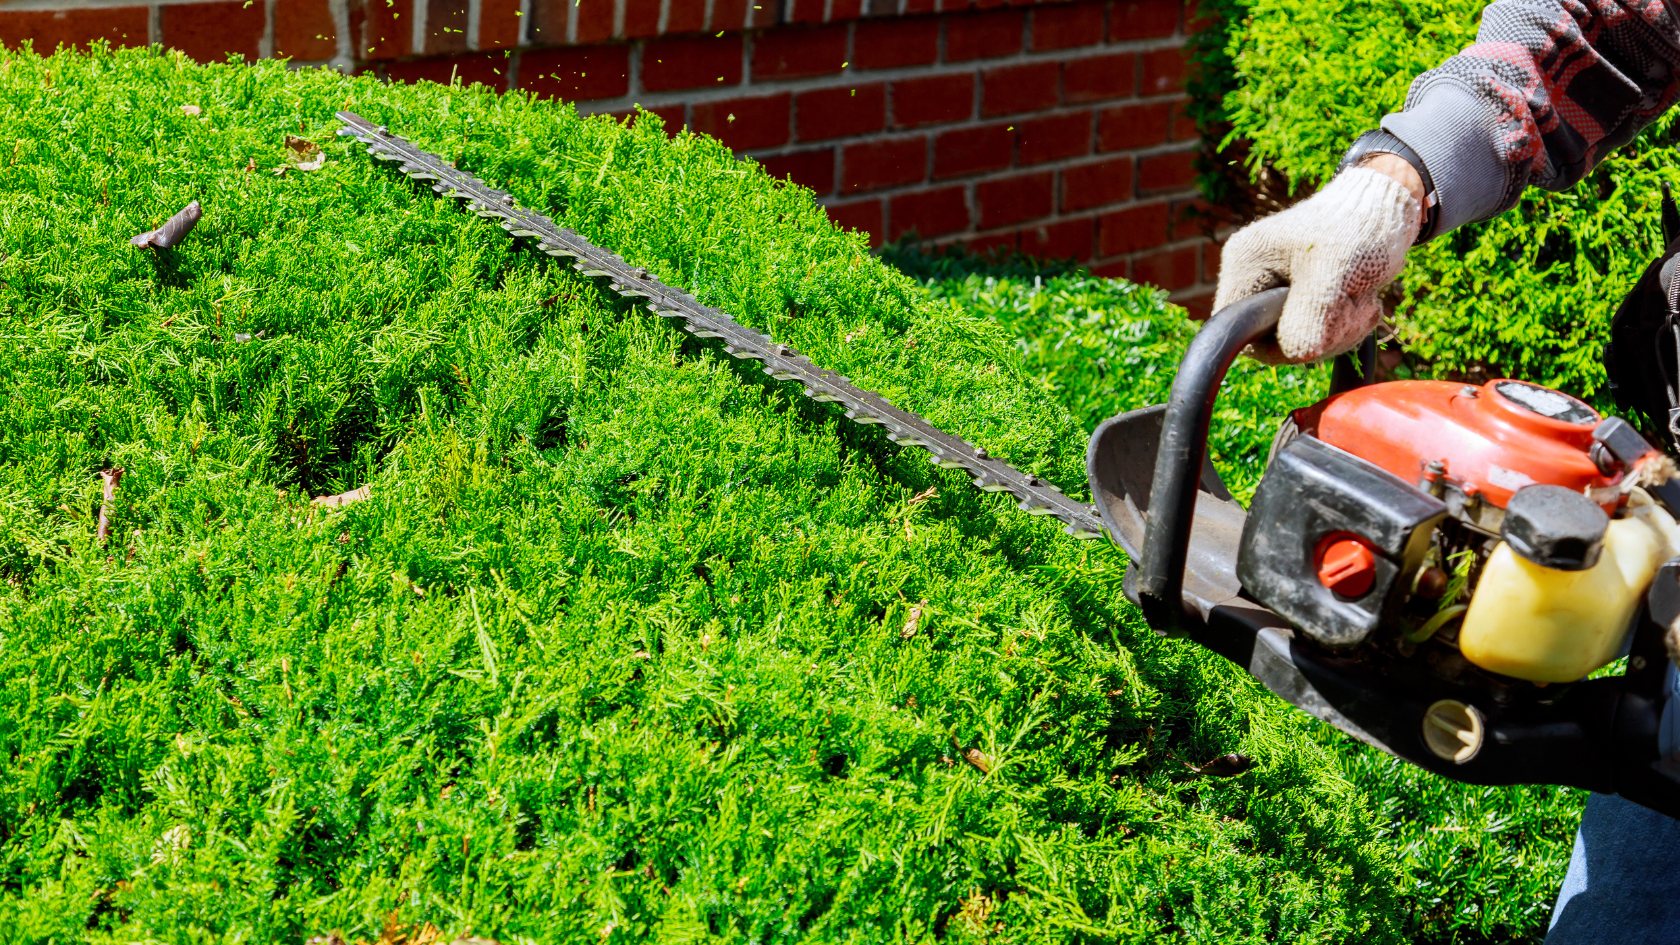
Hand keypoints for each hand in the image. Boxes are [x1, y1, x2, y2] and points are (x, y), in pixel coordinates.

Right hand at [1214, 165, 1420, 362]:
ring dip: (1339, 330)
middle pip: (1270, 339)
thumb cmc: (1358, 228)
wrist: (1389, 206)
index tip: (1318, 327)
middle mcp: (1254, 275)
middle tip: (1354, 307)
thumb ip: (1310, 315)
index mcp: (1246, 264)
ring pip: (1297, 339)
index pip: (1237, 329)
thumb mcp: (1334, 272)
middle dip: (1319, 334)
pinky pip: (1315, 331)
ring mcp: (1278, 286)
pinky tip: (1362, 301)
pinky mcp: (1302, 294)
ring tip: (1363, 299)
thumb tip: (1298, 354)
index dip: (1275, 342)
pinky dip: (1343, 325)